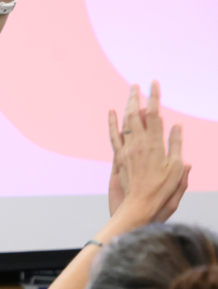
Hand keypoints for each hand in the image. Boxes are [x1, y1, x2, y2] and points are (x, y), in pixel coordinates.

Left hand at [107, 81, 187, 222]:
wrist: (140, 204)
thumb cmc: (162, 188)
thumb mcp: (176, 166)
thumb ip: (176, 144)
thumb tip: (176, 125)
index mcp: (155, 143)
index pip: (153, 114)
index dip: (154, 97)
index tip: (154, 83)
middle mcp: (138, 143)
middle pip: (135, 114)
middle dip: (136, 97)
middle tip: (137, 84)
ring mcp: (127, 149)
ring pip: (125, 122)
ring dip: (126, 106)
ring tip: (129, 93)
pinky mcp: (120, 157)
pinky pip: (114, 136)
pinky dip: (113, 123)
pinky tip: (112, 112)